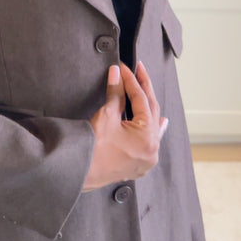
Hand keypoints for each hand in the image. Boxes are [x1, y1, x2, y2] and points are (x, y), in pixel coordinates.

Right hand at [82, 62, 168, 190]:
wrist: (79, 171)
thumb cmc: (92, 150)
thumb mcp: (106, 115)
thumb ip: (115, 92)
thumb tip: (117, 75)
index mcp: (147, 136)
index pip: (141, 99)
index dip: (132, 80)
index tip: (125, 69)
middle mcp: (151, 149)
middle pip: (151, 111)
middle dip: (144, 89)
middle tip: (139, 71)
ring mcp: (147, 159)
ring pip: (153, 126)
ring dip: (149, 107)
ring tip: (148, 90)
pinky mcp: (139, 164)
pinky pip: (151, 141)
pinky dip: (153, 128)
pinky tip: (160, 123)